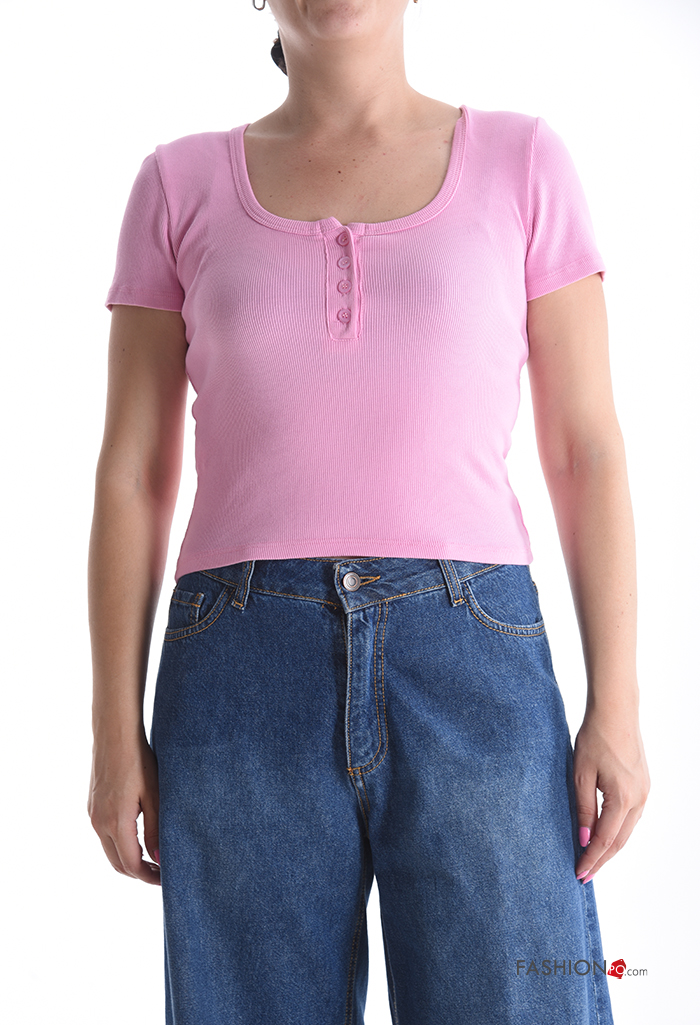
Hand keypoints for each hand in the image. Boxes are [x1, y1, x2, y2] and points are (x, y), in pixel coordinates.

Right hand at [87, 732, 160, 884]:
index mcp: (115, 822)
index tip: (166, 878)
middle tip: (161, 873)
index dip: (149, 876)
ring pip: (110, 851)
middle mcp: (99, 822)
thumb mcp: (154, 795)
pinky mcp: (92, 806)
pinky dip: (120, 845)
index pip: (131, 864)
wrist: (115, 735)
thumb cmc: (139, 761)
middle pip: (118, 863)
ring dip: (129, 860)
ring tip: (153, 858)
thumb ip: (156, 829)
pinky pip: (104, 835)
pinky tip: (138, 838)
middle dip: (139, 873)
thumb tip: (159, 859)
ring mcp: (93, 814)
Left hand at [573, 704, 649, 883]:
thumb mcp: (581, 775)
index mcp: (623, 798)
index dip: (591, 859)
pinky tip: (605, 834)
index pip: (605, 840)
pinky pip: (631, 816)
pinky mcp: (644, 785)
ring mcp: (645, 792)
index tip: (579, 874)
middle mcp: (639, 799)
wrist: (615, 713)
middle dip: (601, 860)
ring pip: (627, 830)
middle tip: (584, 875)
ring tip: (592, 860)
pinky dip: (618, 830)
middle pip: (619, 841)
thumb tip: (585, 839)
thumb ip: (584, 809)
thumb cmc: (594, 739)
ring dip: (610, 847)